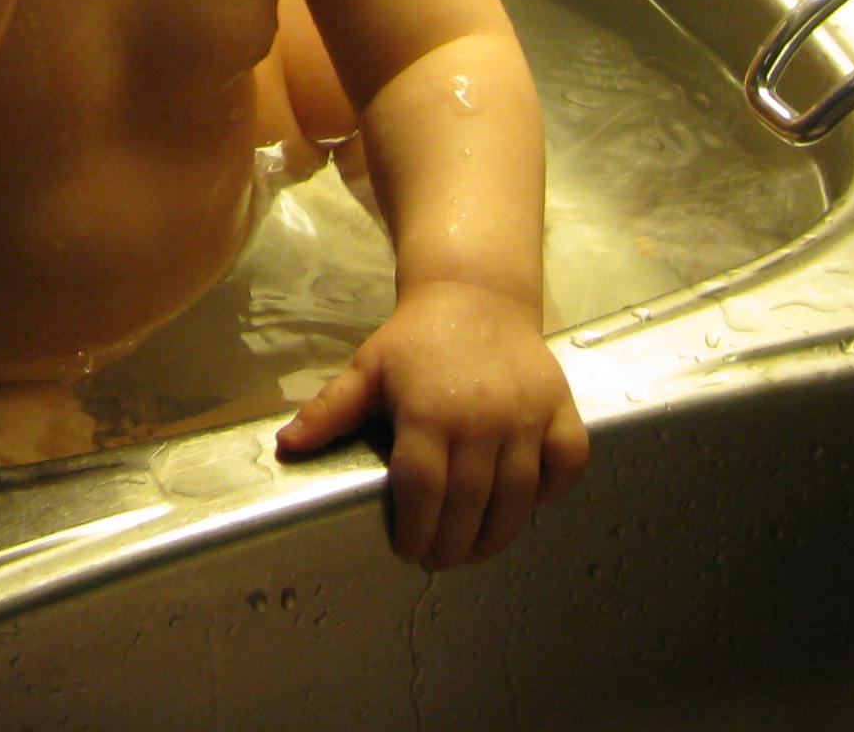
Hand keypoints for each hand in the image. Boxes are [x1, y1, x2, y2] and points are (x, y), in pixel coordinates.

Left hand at [275, 280, 587, 567]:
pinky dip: (553, 490)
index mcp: (428, 412)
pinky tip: (527, 503)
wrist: (475, 294)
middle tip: (440, 560)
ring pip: (518, 496)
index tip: (408, 551)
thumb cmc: (416, 339)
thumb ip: (330, 411)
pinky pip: (567, 462)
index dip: (414, 530)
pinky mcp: (560, 407)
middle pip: (469, 505)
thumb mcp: (368, 369)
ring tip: (475, 550)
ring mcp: (526, 415)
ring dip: (497, 535)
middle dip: (452, 545)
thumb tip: (286, 447)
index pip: (422, 492)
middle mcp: (481, 419)